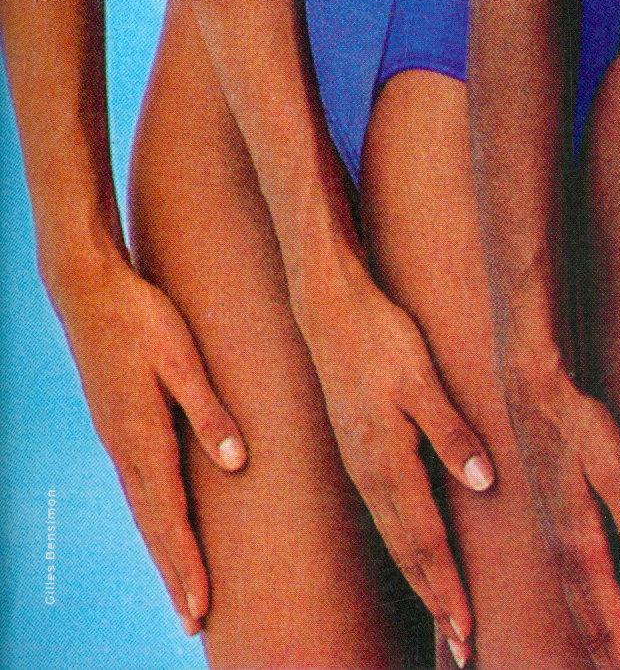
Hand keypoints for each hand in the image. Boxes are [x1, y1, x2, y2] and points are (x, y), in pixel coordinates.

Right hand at [54, 253, 245, 636]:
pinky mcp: (115, 426)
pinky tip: (161, 527)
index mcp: (144, 437)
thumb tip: (238, 463)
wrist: (88, 290)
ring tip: (183, 590)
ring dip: (164, 552)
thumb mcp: (182, 357)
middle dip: (176, 575)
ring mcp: (116, 439)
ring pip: (144, 510)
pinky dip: (151, 519)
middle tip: (194, 624)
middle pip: (155, 526)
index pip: (170, 517)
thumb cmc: (142, 317)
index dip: (187, 565)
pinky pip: (137, 487)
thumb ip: (209, 410)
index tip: (200, 608)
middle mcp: (126, 449)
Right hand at [296, 264, 493, 667]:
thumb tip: (485, 482)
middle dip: (436, 602)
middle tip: (461, 647)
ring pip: (395, 540)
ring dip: (422, 581)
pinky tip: (417, 556)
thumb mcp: (422, 380)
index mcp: (389, 464)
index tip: (466, 632)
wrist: (330, 312)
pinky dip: (406, 549)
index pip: (425, 543)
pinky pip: (386, 517)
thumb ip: (452, 431)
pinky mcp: (359, 454)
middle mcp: (371, 477)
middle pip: (408, 555)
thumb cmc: (382, 340)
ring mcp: (362, 468)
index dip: (448, 590)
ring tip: (445, 616)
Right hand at [506, 356, 619, 669]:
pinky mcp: (553, 521)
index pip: (604, 607)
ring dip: (592, 638)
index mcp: (578, 537)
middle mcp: (563, 545)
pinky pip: (568, 583)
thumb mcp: (611, 464)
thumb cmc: (578, 423)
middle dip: (607, 654)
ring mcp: (553, 534)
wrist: (533, 389)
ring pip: (575, 602)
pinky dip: (579, 611)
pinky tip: (585, 618)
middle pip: (587, 615)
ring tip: (608, 666)